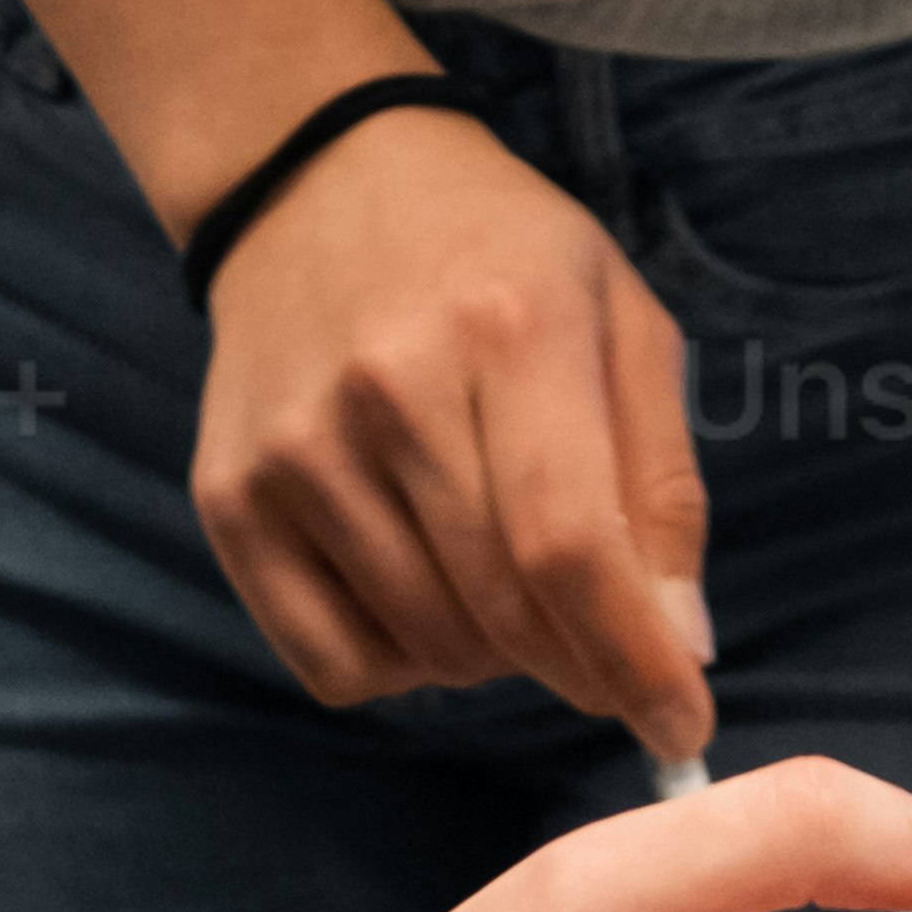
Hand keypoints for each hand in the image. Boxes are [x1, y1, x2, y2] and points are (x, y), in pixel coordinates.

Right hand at [189, 101, 710, 750]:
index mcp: (509, 326)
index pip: (571, 547)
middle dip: (580, 665)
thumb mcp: (622, 319)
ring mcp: (295, 446)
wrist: (316, 182)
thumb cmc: (499, 257)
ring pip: (428, 650)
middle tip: (602, 643)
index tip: (681, 729)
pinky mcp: (230, 494)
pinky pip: (335, 665)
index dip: (636, 663)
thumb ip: (664, 484)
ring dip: (494, 657)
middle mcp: (388, 388)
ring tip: (501, 573)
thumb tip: (681, 652)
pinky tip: (423, 588)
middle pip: (503, 612)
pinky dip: (402, 664)